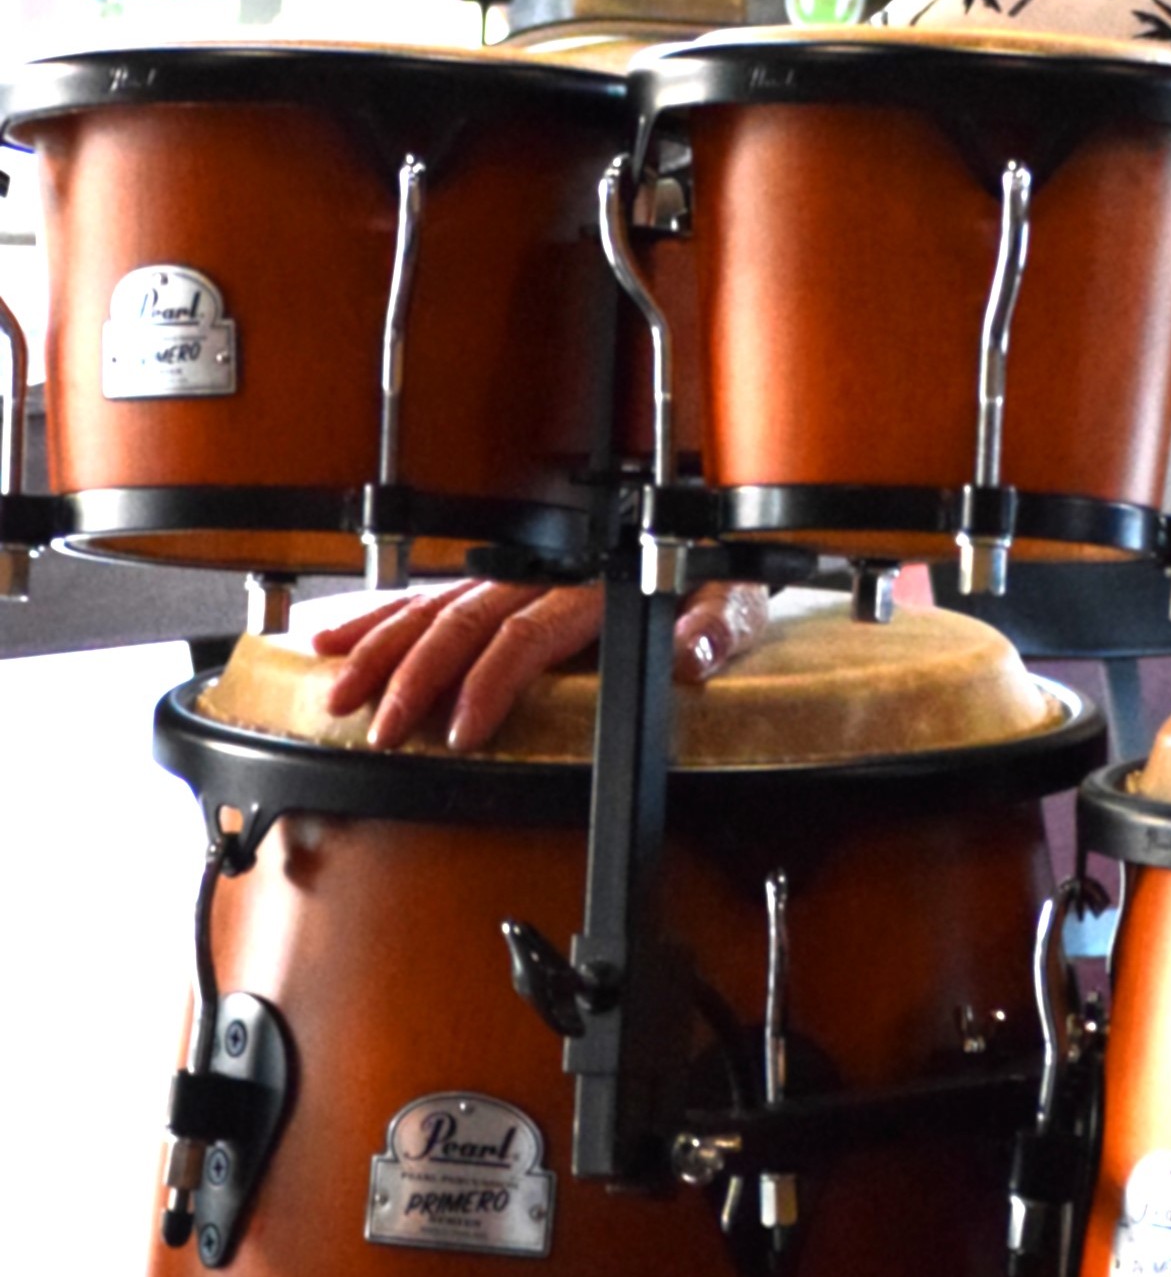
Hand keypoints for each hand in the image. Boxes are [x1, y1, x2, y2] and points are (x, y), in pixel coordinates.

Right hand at [313, 575, 768, 752]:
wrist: (706, 543)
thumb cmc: (712, 580)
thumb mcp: (731, 604)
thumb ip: (712, 630)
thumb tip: (693, 655)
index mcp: (597, 586)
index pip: (527, 635)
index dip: (490, 682)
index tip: (460, 732)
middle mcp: (547, 575)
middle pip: (465, 621)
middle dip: (414, 676)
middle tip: (381, 729)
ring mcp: (517, 574)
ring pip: (436, 605)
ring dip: (380, 646)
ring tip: (337, 691)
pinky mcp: (499, 581)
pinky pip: (431, 594)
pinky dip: (378, 616)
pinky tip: (333, 640)